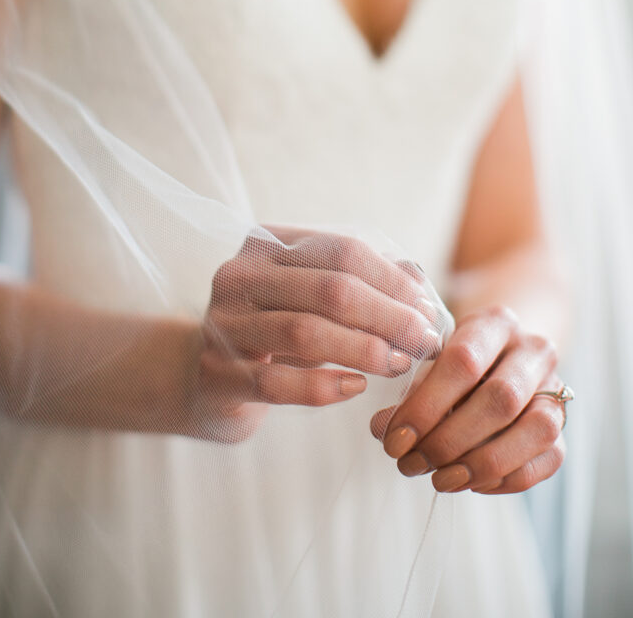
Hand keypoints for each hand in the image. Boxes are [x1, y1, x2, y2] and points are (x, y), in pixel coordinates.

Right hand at [191, 230, 442, 440]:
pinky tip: (356, 388)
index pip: (342, 251)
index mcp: (266, 243)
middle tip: (424, 342)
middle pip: (330, 289)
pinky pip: (277, 382)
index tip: (428, 310)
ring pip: (305, 332)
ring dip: (364, 350)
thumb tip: (417, 279)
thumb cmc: (275, 331)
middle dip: (389, 316)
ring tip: (398, 364)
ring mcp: (223, 324)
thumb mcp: (314, 298)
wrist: (205, 376)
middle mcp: (239, 275)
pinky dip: (324, 387)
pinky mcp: (217, 374)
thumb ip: (363, 282)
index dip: (392, 281)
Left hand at [370, 305, 565, 493]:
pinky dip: (507, 478)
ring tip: (439, 479)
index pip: (465, 360)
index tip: (395, 437)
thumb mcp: (431, 357)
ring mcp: (555, 388)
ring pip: (536, 430)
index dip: (427, 404)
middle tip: (411, 462)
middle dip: (450, 439)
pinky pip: (548, 459)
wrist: (501, 353)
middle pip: (501, 399)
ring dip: (482, 463)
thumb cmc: (455, 358)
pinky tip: (469, 482)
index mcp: (496, 322)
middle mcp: (533, 351)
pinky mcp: (562, 426)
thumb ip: (410, 388)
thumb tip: (383, 429)